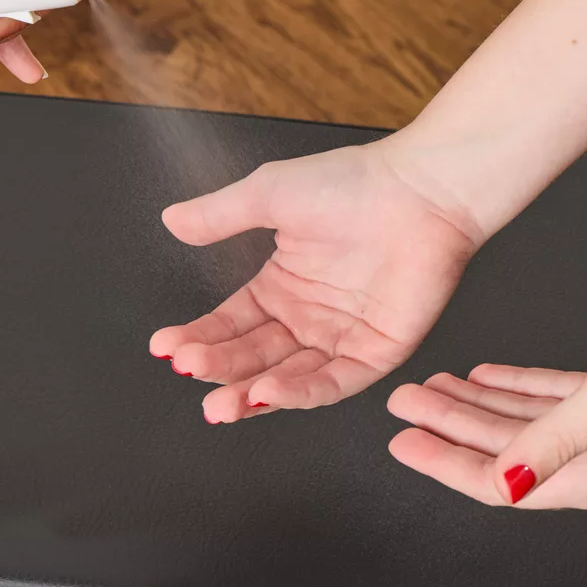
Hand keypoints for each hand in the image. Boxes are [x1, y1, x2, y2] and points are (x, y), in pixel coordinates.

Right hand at [149, 142, 484, 422]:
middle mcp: (310, 316)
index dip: (197, 337)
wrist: (421, 189)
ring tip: (220, 402)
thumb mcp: (270, 194)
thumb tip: (171, 222)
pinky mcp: (379, 351)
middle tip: (187, 372)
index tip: (166, 347)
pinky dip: (301, 392)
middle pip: (253, 356)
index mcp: (283, 284)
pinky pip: (335, 382)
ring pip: (289, 377)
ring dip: (252, 392)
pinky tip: (268, 392)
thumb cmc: (355, 183)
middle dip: (218, 369)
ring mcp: (343, 336)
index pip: (229, 323)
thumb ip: (220, 215)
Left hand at [387, 298, 586, 507]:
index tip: (403, 444)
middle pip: (500, 454)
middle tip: (404, 408)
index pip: (497, 481)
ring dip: (473, 408)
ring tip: (431, 389)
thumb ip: (550, 440)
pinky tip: (484, 377)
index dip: (444, 463)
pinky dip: (513, 390)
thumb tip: (503, 482)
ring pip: (519, 427)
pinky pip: (547, 405)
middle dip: (447, 430)